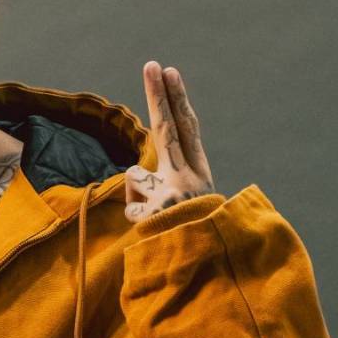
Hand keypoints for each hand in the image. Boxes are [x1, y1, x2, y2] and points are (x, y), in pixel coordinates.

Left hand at [124, 61, 216, 222]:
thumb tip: (132, 176)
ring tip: (157, 218)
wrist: (207, 272)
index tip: (170, 72)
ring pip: (136, 180)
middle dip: (161, 95)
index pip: (187, 129)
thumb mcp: (179, 208)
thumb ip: (158, 185)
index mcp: (199, 176)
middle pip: (170, 129)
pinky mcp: (159, 212)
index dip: (178, 100)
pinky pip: (131, 210)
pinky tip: (154, 233)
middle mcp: (190, 179)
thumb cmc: (190, 238)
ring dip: (139, 197)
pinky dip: (137, 221)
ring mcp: (175, 194)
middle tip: (153, 64)